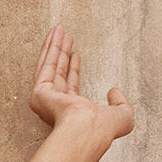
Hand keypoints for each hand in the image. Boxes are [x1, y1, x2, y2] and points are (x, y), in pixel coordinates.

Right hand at [28, 25, 132, 152]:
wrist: (88, 130)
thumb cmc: (103, 129)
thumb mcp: (122, 117)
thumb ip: (121, 104)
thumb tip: (114, 91)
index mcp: (73, 113)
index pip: (70, 87)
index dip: (73, 70)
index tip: (76, 55)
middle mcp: (57, 106)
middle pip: (58, 73)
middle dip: (61, 54)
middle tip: (65, 37)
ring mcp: (46, 99)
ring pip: (49, 66)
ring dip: (54, 47)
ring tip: (59, 30)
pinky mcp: (40, 92)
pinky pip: (44, 65)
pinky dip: (49, 48)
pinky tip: (55, 36)